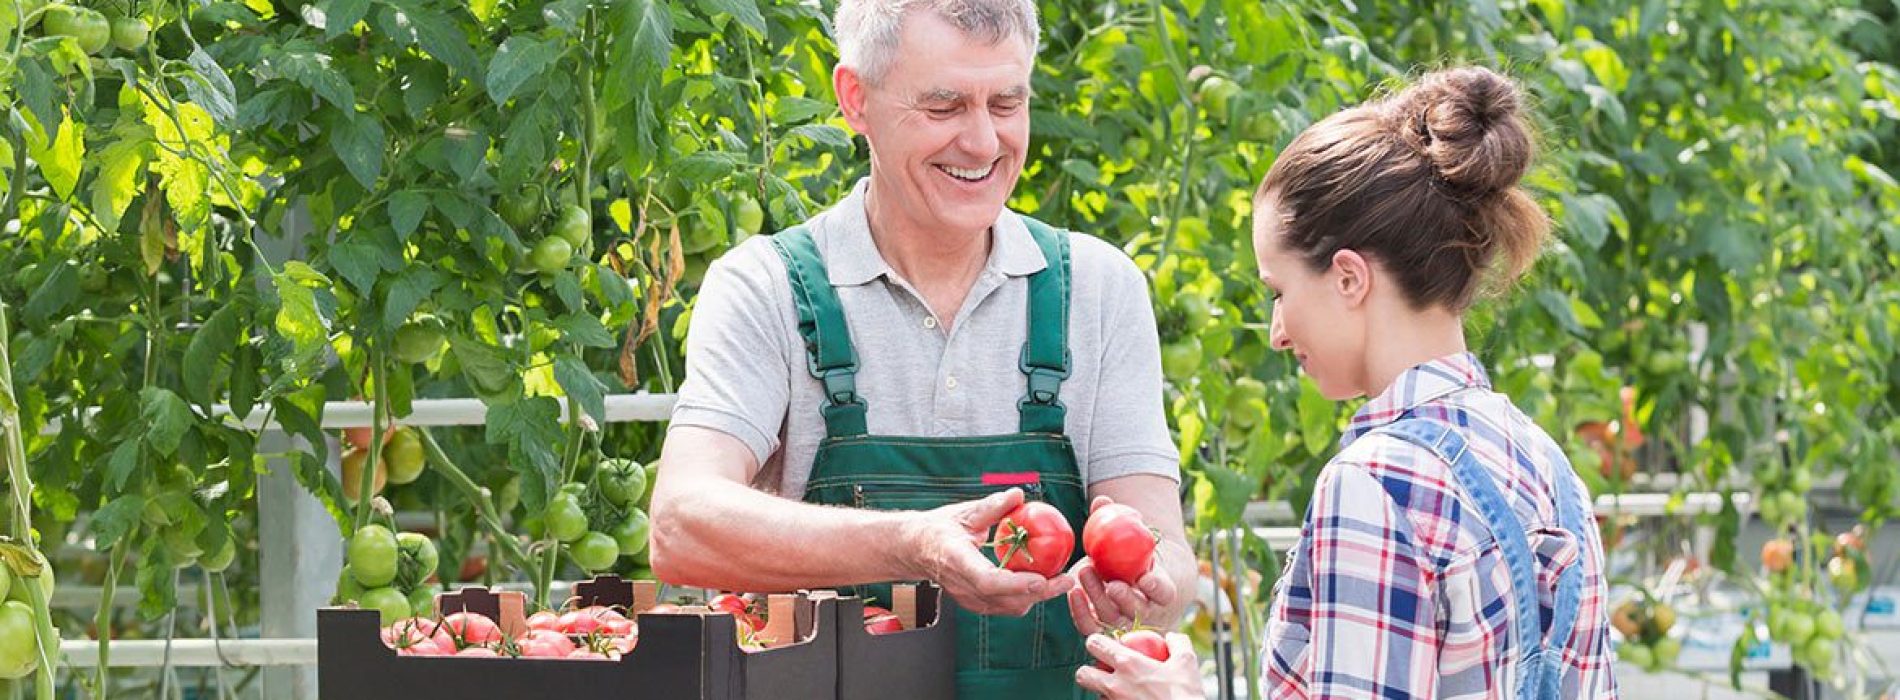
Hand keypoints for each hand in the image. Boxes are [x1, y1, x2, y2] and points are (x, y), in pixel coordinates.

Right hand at [905, 488, 1073, 615]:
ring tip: (1061, 580)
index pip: (987, 580)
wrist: (914, 550)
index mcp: (956, 560)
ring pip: (1009, 607)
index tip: (1042, 579)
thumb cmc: (938, 528)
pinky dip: (1026, 597)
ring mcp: (968, 598)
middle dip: (1040, 593)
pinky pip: (1005, 607)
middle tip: (1068, 579)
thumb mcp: (963, 512)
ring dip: (1037, 597)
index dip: (1016, 583)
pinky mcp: (975, 603)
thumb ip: (992, 506)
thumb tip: (1018, 494)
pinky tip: (1043, 582)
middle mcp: (962, 585)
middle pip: (1006, 600)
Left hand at [1066, 496, 1177, 633]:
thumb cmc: (1134, 551)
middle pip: (1138, 610)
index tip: (1145, 577)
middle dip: (1125, 598)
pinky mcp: (1101, 624)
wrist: (1129, 572)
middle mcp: (1145, 609)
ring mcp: (1123, 619)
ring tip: (1085, 572)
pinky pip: (1090, 626)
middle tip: (1112, 584)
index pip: (1165, 593)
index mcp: (1161, 589)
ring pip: (1112, 618)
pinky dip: (1080, 613)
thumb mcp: (1132, 536)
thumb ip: (1120, 519)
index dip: (1157, 588)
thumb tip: (1102, 501)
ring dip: (1097, 598)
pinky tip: (1073, 592)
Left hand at [1074, 633, 1201, 699]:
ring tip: (1118, 688)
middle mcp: (1115, 684)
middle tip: (1102, 669)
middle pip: (1082, 674)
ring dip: (1101, 690)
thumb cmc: (1184, 694)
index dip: (1096, 642)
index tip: (1106, 645)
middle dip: (1088, 670)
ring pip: (1094, 695)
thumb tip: (1171, 637)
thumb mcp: (1187, 662)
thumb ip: (1177, 642)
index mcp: (1128, 663)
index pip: (1095, 644)